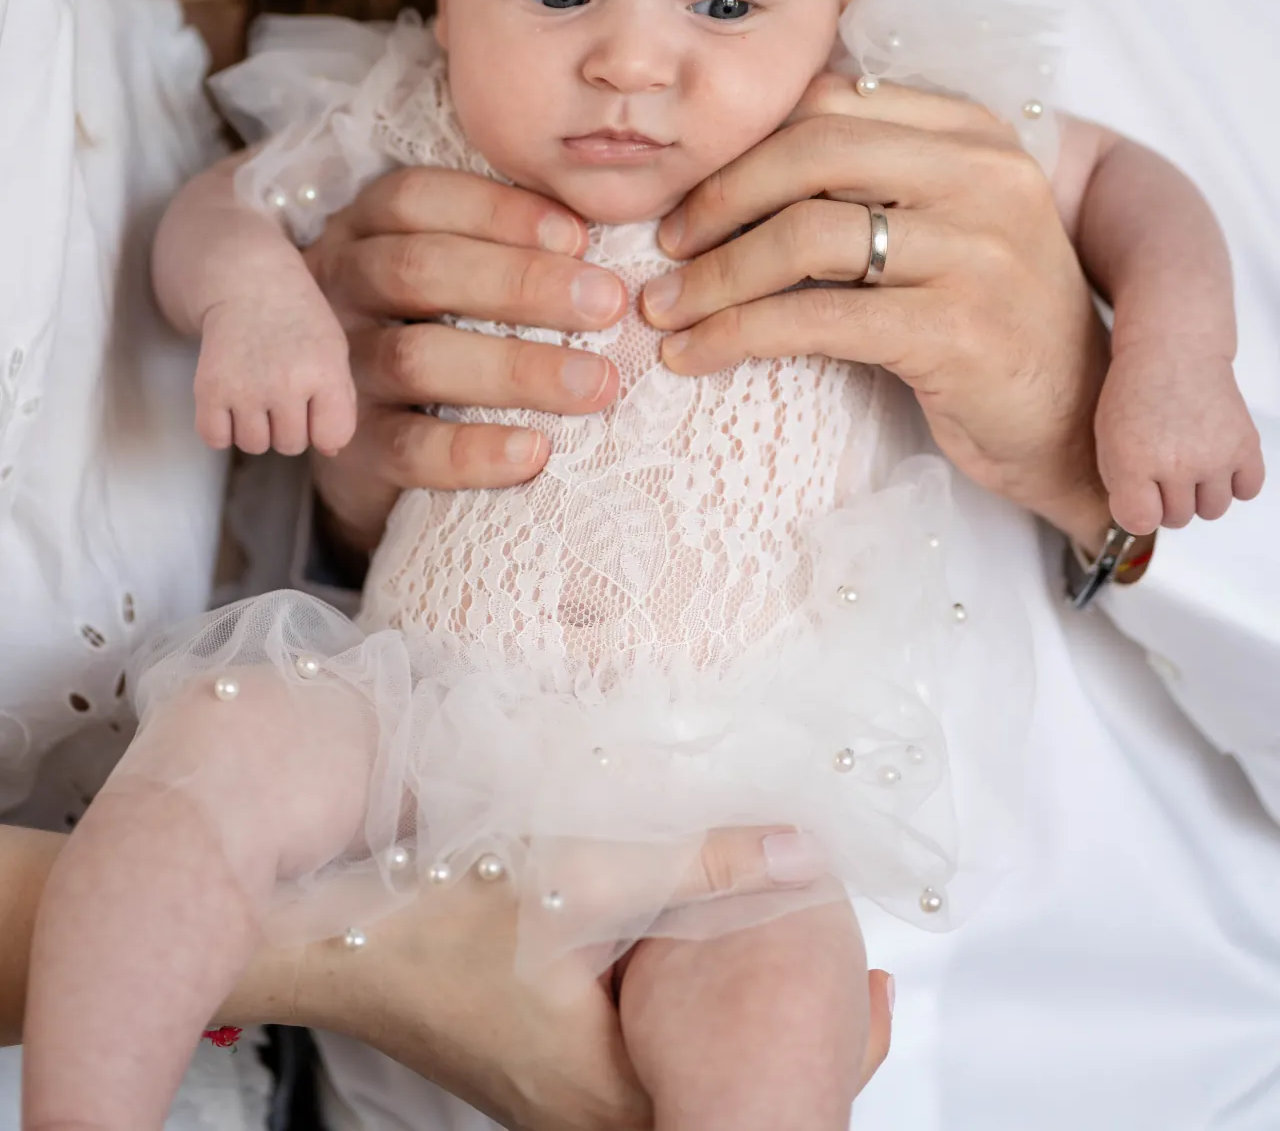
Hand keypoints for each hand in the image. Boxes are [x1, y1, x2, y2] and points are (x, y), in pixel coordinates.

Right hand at [194, 280, 356, 458]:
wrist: (248, 283)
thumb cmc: (298, 320)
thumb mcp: (333, 351)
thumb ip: (339, 401)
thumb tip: (330, 451)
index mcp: (324, 371)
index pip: (333, 436)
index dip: (324, 427)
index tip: (316, 405)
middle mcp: (285, 382)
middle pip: (291, 444)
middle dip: (288, 424)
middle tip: (281, 387)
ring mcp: (245, 388)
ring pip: (254, 445)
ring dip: (256, 426)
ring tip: (257, 389)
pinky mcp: (208, 390)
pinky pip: (216, 438)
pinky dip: (222, 427)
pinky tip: (231, 400)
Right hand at [225, 827, 851, 1130]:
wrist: (312, 919)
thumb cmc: (426, 908)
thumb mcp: (582, 872)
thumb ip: (701, 862)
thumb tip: (802, 847)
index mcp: (605, 1087)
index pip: (739, 1091)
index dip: (813, 1052)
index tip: (875, 1004)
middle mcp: (580, 1102)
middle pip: (712, 1084)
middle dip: (784, 1037)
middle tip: (865, 991)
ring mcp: (549, 1081)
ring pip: (671, 1062)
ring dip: (727, 1014)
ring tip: (794, 961)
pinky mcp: (527, 1047)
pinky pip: (632, 1038)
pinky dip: (677, 997)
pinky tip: (686, 943)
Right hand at [304, 167, 626, 554]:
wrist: (374, 433)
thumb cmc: (440, 322)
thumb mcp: (457, 266)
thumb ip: (509, 241)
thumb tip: (601, 235)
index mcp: (366, 229)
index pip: (416, 199)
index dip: (499, 212)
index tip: (580, 237)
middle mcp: (340, 290)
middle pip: (419, 270)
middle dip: (522, 284)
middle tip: (608, 304)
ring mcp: (340, 370)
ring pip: (416, 358)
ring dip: (516, 369)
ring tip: (597, 383)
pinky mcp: (353, 447)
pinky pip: (408, 447)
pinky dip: (473, 451)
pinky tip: (535, 451)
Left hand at [643, 74, 1112, 552]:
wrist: (1075, 426)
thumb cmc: (988, 320)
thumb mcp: (948, 222)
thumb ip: (876, 172)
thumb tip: (746, 146)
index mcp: (976, 132)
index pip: (832, 99)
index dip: (745, 142)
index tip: (692, 193)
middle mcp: (985, 175)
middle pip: (810, 151)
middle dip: (717, 198)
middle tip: (665, 246)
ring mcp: (979, 250)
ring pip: (804, 235)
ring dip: (713, 276)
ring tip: (664, 310)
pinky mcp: (958, 330)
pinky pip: (817, 318)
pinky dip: (738, 333)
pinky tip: (696, 355)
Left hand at [1096, 336, 1264, 533]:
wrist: (1173, 350)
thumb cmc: (1136, 389)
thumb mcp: (1106, 436)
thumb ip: (1119, 482)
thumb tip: (1139, 518)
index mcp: (1135, 459)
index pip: (1140, 522)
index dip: (1137, 511)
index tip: (1138, 496)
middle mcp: (1177, 462)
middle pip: (1177, 519)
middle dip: (1167, 501)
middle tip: (1162, 470)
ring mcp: (1216, 456)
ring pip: (1212, 510)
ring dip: (1200, 494)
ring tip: (1189, 463)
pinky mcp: (1246, 446)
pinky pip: (1247, 491)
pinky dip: (1234, 482)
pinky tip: (1216, 462)